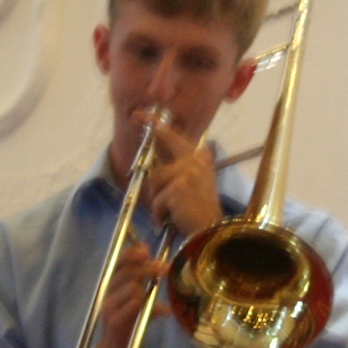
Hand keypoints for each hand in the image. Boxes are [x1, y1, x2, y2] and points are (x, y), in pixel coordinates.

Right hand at [92, 239, 165, 347]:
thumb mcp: (137, 297)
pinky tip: (163, 312)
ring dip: (147, 288)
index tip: (146, 249)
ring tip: (159, 290)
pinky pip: (132, 309)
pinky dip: (149, 308)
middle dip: (147, 268)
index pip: (119, 264)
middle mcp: (109, 294)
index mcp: (114, 285)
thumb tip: (156, 258)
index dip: (130, 254)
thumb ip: (143, 279)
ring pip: (130, 290)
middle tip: (166, 267)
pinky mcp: (115, 323)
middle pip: (126, 274)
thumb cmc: (128, 320)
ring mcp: (110, 308)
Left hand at [143, 117, 224, 238]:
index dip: (156, 123)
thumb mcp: (192, 183)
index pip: (175, 135)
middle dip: (152, 125)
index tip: (140, 114)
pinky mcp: (179, 187)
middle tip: (135, 116)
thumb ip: (177, 167)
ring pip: (155, 178)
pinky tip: (169, 219)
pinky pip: (156, 198)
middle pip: (165, 138)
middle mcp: (196, 159)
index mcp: (200, 157)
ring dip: (157, 198)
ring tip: (170, 211)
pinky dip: (159, 213)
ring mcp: (188, 171)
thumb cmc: (199, 212)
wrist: (211, 233)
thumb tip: (154, 155)